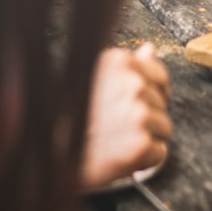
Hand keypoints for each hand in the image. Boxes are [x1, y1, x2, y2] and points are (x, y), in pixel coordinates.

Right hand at [81, 44, 172, 189]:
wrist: (48, 159)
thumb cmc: (69, 123)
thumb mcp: (93, 83)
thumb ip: (126, 68)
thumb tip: (150, 49)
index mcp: (118, 62)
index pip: (159, 76)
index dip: (150, 95)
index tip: (129, 107)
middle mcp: (132, 83)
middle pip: (162, 104)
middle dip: (145, 118)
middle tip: (111, 128)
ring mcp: (139, 113)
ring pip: (164, 128)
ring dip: (144, 139)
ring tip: (113, 142)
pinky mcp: (142, 143)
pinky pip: (160, 153)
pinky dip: (144, 160)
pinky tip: (118, 157)